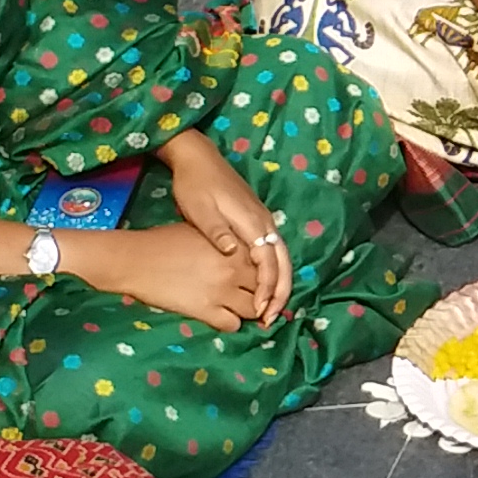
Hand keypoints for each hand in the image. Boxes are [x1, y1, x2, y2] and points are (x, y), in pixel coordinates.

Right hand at [67, 221, 262, 333]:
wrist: (136, 259)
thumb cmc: (164, 240)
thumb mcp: (202, 232)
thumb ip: (226, 241)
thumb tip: (239, 249)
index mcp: (235, 247)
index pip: (266, 265)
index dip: (263, 273)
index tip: (257, 278)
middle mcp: (234, 269)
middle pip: (265, 289)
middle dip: (261, 295)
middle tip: (252, 297)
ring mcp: (222, 291)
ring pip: (253, 310)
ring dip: (248, 311)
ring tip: (238, 308)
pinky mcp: (206, 310)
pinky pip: (233, 325)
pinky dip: (230, 323)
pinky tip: (222, 316)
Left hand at [155, 130, 288, 326]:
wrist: (198, 159)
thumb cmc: (195, 185)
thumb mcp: (200, 209)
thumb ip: (217, 232)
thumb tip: (233, 253)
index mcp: (251, 221)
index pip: (268, 261)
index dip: (266, 288)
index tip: (259, 311)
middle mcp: (263, 222)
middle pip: (283, 262)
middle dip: (280, 292)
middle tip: (271, 318)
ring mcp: (262, 220)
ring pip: (281, 257)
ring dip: (279, 284)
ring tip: (271, 308)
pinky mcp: (256, 220)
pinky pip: (273, 251)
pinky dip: (274, 272)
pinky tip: (265, 286)